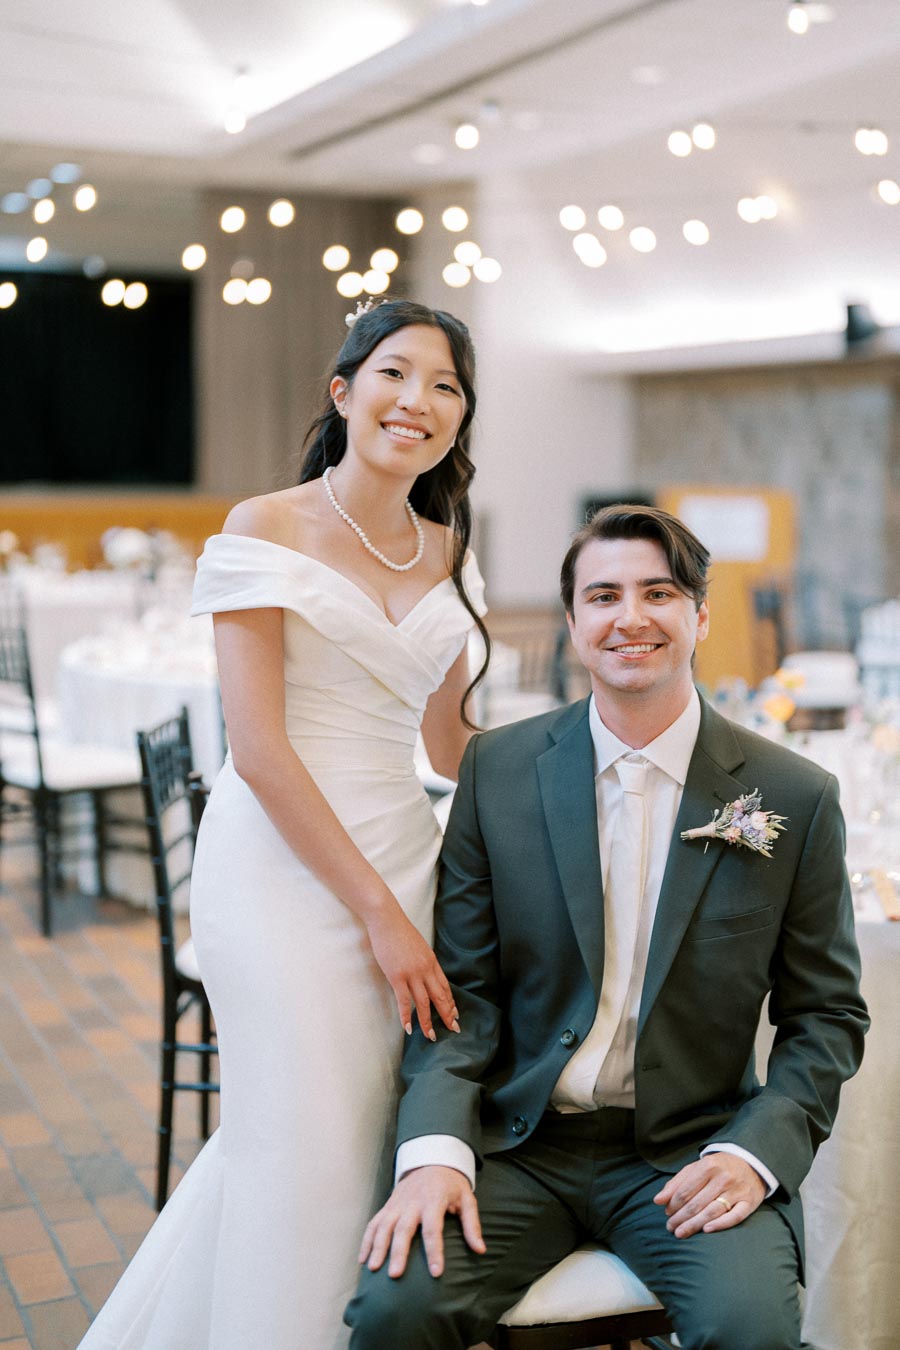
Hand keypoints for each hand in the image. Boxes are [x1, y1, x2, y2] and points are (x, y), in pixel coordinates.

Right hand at [359, 1165, 484, 1278]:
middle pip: (403, 1229)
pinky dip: (367, 1240)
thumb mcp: (466, 1199)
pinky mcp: (388, 1205)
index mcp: (434, 1200)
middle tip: (395, 1275)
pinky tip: (363, 1259)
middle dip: (398, 1252)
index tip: (436, 1273)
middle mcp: (412, 1202)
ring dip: (377, 1247)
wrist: (431, 1159)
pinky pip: (374, 1223)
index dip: (434, 1251)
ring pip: (384, 1226)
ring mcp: (397, 1203)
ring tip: (374, 1269)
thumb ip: (472, 1225)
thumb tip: (481, 1250)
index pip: (433, 1229)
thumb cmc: (451, 1185)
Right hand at [365, 905, 459, 1039]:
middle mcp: (425, 969)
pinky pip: (404, 1001)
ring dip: (428, 1022)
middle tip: (454, 1030)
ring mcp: (412, 973)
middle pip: (440, 997)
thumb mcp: (418, 946)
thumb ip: (423, 961)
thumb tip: (424, 973)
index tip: (455, 1015)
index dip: (451, 1002)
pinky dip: (407, 1016)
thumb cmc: (399, 931)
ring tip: (431, 1036)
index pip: (444, 986)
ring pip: (424, 1003)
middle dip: (448, 1015)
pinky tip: (409, 1028)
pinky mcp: (397, 976)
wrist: (387, 919)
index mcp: (431, 961)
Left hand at [653, 1154, 765, 1237]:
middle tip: (670, 1228)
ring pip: (712, 1211)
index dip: (674, 1204)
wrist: (751, 1164)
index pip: (686, 1190)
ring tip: (680, 1233)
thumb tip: (658, 1200)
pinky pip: (735, 1217)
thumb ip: (676, 1183)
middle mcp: (723, 1177)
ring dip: (694, 1224)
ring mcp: (737, 1191)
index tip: (667, 1213)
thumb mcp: (696, 1169)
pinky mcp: (749, 1203)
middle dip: (680, 1218)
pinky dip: (720, 1224)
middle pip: (697, 1203)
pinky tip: (706, 1230)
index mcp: (708, 1166)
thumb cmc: (717, 1168)